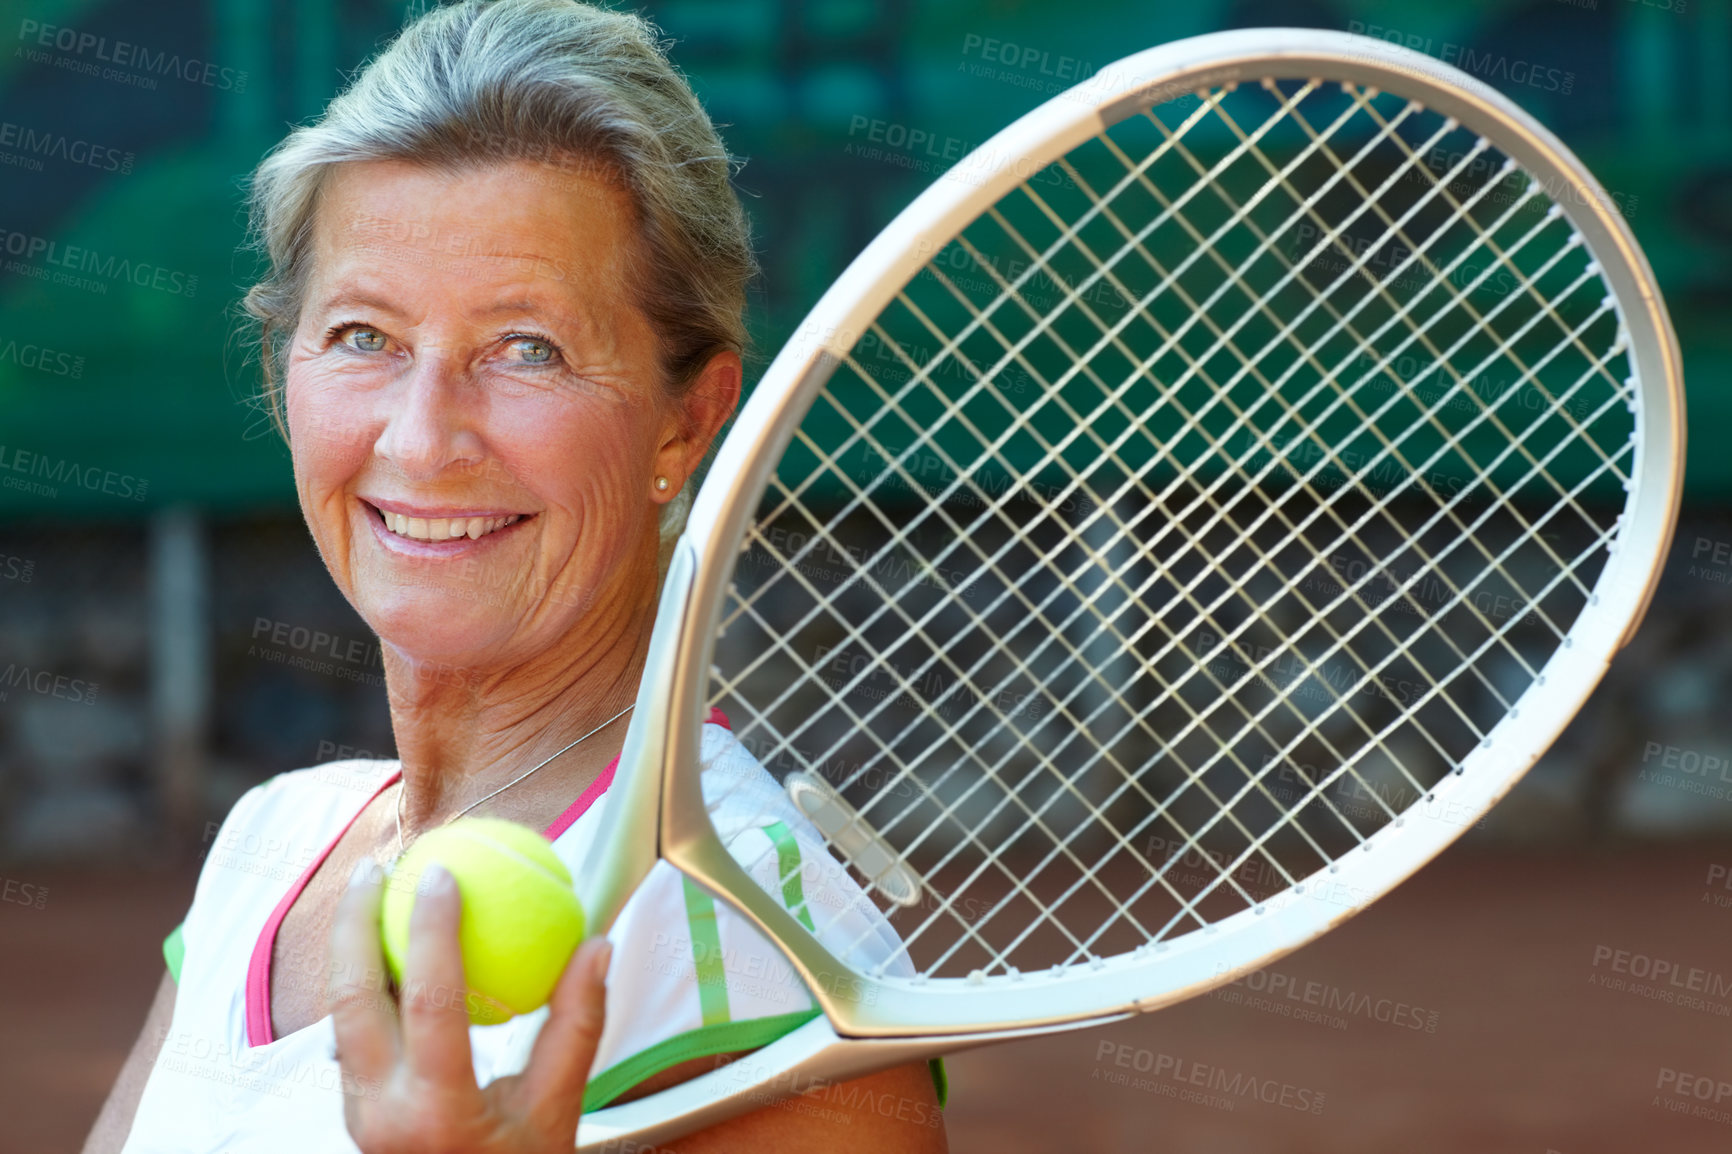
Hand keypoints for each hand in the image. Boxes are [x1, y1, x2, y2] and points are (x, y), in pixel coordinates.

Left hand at [329, 859, 610, 1153]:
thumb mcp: (560, 1111)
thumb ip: (577, 1026)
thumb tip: (596, 945)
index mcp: (437, 1111)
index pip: (430, 1001)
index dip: (432, 929)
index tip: (443, 873)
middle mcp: (381, 1112)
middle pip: (350, 999)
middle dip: (353, 924)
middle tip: (377, 867)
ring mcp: (358, 1113)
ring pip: (336, 1015)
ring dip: (348, 947)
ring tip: (369, 891)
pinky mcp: (354, 1108)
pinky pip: (349, 1031)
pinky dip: (362, 980)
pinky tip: (384, 946)